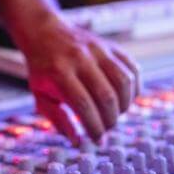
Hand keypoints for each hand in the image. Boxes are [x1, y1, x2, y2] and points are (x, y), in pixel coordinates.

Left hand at [14, 13, 140, 145]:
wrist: (44, 32)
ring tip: (115, 114)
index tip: (97, 140)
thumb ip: (57, 118)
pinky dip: (134, 88)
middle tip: (106, 129)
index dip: (94, 126)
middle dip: (110, 120)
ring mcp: (98, 49)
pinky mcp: (111, 46)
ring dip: (124, 105)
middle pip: (106, 96)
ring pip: (124, 82)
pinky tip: (124, 99)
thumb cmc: (42, 69)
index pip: (84, 105)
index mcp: (59, 72)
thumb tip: (78, 141)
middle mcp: (80, 59)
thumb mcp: (39, 94)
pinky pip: (132, 69)